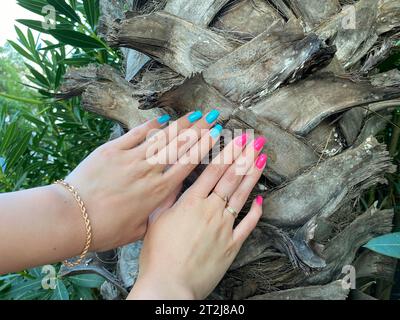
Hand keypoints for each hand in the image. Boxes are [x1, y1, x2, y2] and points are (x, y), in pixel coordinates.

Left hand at [59, 110, 221, 251]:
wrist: (72, 218)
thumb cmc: (105, 229)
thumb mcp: (138, 230)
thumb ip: (156, 215)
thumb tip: (165, 205)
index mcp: (158, 191)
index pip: (187, 163)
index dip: (204, 145)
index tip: (215, 133)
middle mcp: (148, 171)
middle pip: (179, 145)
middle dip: (199, 128)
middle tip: (212, 115)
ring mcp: (130, 158)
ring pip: (161, 137)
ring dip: (180, 124)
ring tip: (194, 114)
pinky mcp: (112, 150)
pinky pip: (136, 134)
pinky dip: (150, 126)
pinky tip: (162, 119)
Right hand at [129, 134, 267, 299]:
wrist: (169, 284)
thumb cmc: (158, 254)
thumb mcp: (156, 219)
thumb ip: (168, 196)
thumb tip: (176, 175)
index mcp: (192, 202)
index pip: (214, 170)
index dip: (228, 152)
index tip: (237, 137)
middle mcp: (211, 210)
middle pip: (231, 178)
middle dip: (244, 156)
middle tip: (255, 140)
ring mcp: (225, 227)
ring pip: (242, 196)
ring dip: (253, 175)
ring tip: (262, 158)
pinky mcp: (232, 245)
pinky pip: (247, 225)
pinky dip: (256, 213)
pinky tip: (262, 200)